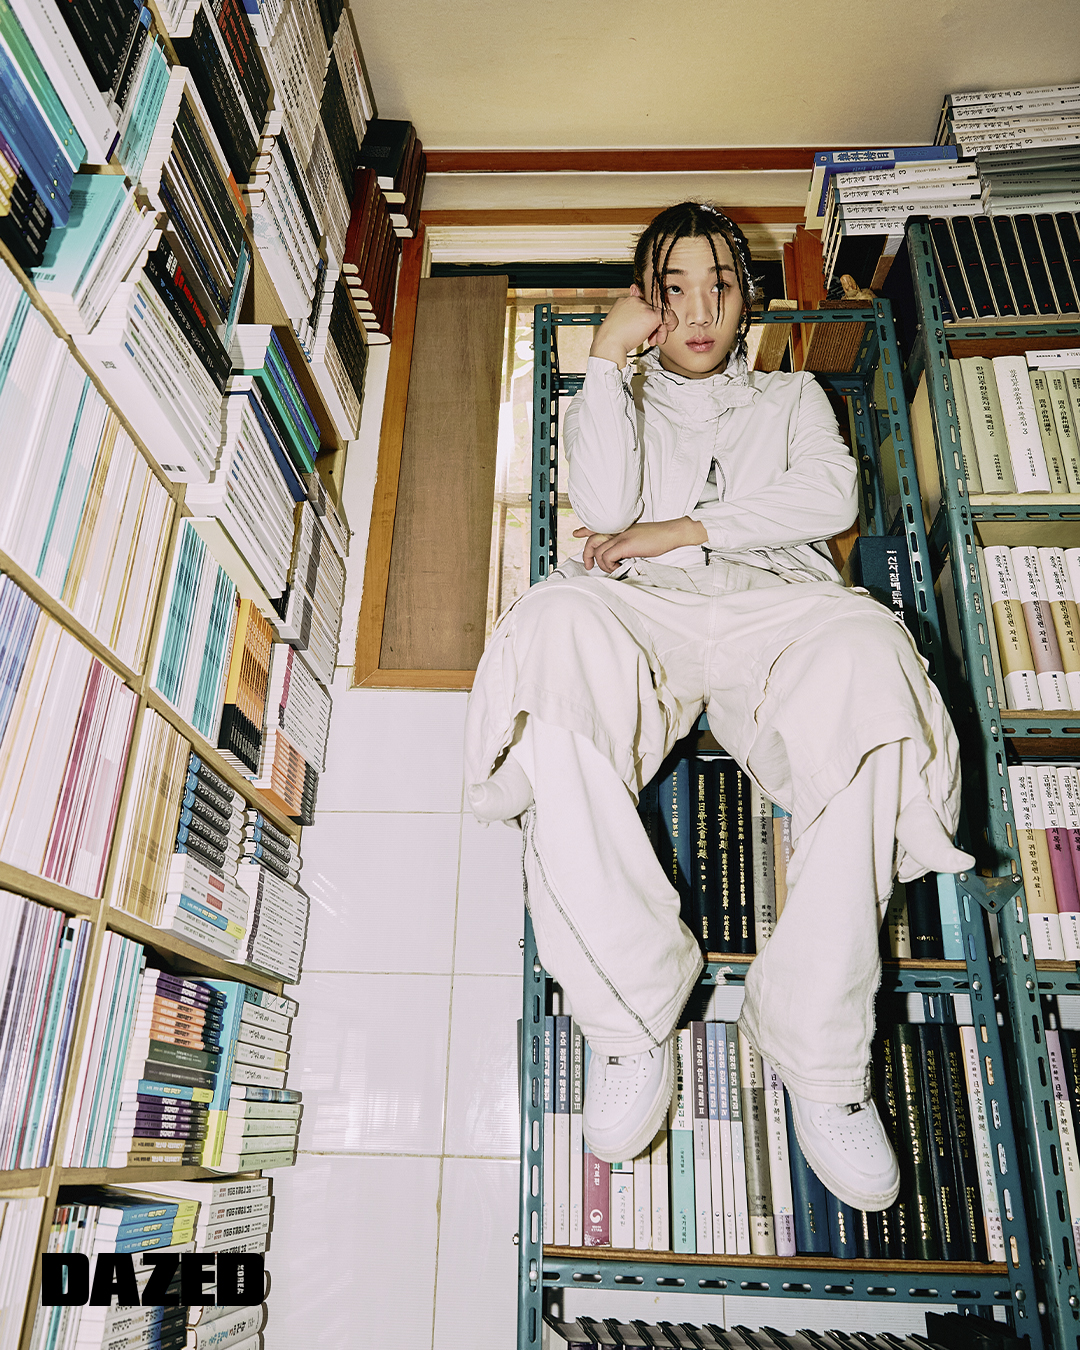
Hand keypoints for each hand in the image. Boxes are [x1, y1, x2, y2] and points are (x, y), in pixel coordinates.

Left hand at [573, 518, 707, 571]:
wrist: (672, 533)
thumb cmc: (659, 538)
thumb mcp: (638, 537)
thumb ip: (626, 543)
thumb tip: (619, 556)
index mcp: (620, 527)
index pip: (598, 526)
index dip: (585, 529)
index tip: (577, 533)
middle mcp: (618, 529)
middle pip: (592, 540)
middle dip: (587, 554)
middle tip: (589, 565)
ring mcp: (620, 536)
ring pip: (598, 551)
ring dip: (603, 564)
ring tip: (614, 567)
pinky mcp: (625, 544)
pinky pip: (607, 557)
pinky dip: (610, 565)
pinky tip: (619, 566)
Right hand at [589, 285, 675, 366]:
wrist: (610, 344)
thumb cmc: (611, 338)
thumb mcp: (618, 323)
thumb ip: (628, 318)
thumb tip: (637, 321)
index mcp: (625, 301)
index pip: (641, 305)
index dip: (644, 318)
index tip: (644, 327)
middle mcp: (635, 301)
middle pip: (651, 310)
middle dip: (652, 326)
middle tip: (650, 337)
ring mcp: (643, 307)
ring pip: (659, 314)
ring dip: (659, 328)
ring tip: (653, 339)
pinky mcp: (650, 315)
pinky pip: (667, 315)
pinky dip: (670, 323)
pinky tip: (667, 331)